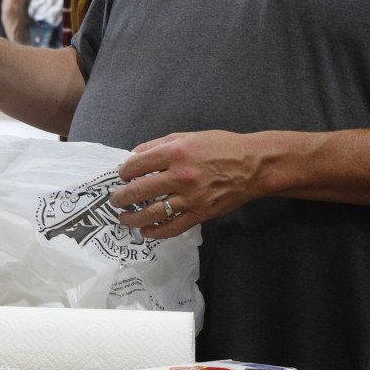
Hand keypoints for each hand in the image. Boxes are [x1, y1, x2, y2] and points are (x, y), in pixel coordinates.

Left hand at [110, 130, 275, 239]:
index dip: (123, 172)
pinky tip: (145, 232)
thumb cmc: (220, 147)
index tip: (122, 176)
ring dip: (132, 218)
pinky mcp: (200, 214)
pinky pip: (172, 227)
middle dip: (121, 198)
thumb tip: (133, 156)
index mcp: (175, 153)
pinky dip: (155, 232)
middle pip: (139, 191)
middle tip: (115, 200)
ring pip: (152, 213)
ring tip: (123, 218)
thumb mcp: (187, 136)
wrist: (253, 165)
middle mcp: (180, 176)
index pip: (136, 165)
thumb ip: (158, 145)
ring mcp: (190, 197)